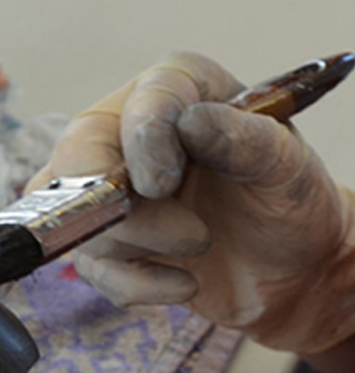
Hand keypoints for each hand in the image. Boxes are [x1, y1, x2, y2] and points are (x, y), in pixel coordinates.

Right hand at [28, 52, 354, 367]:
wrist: (292, 267)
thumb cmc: (288, 201)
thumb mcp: (285, 165)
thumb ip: (244, 140)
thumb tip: (192, 124)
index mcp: (176, 89)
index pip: (141, 104)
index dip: (144, 142)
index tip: (160, 184)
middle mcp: (128, 132)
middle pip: (79, 161)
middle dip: (124, 210)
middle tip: (189, 234)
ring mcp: (107, 189)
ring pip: (80, 219)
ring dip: (145, 246)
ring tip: (200, 244)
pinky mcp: (102, 241)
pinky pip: (92, 267)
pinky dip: (138, 284)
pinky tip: (182, 281)